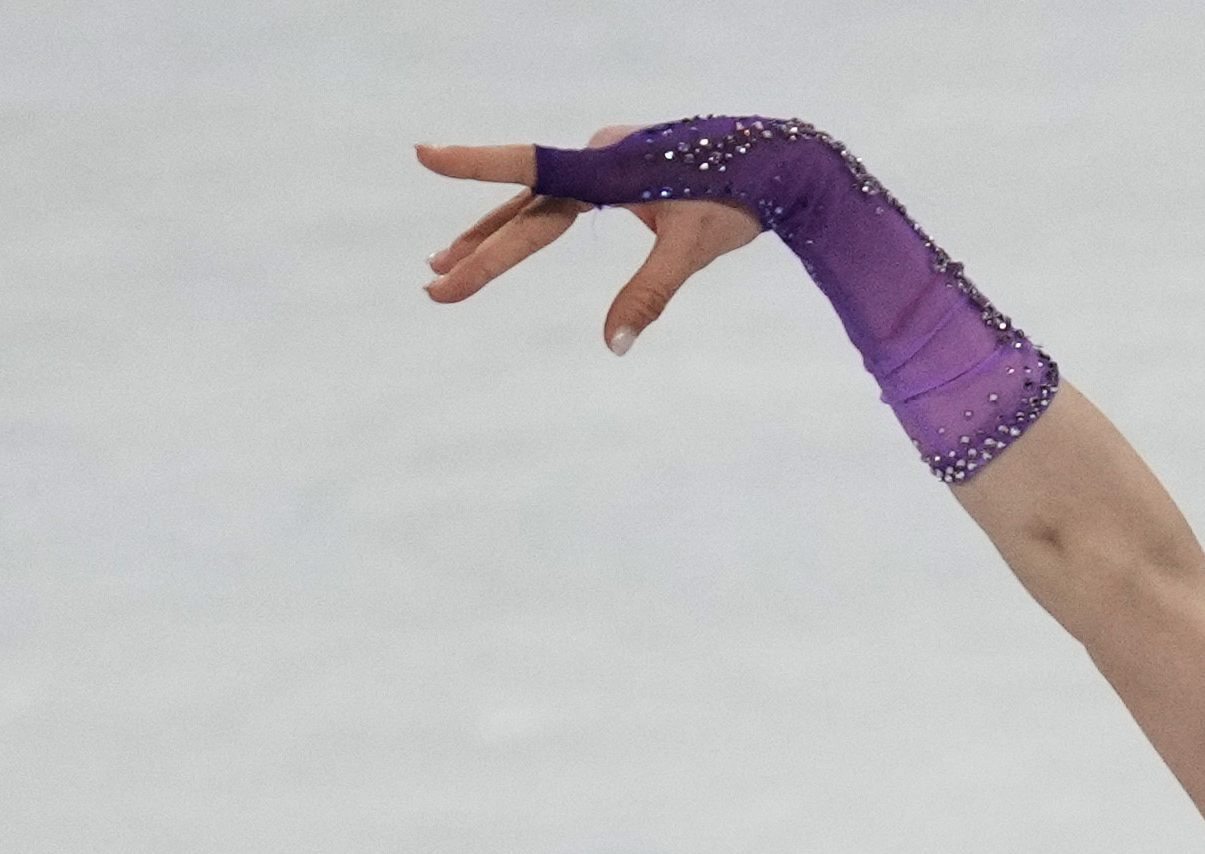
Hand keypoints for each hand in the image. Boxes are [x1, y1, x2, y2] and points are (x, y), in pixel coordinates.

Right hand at [413, 133, 769, 352]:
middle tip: (435, 288)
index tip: (424, 156)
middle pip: (525, 209)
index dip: (474, 165)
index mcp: (608, 166)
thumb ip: (650, 294)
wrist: (781, 164)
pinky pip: (561, 198)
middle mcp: (598, 156)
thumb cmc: (738, 201)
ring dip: (492, 233)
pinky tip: (510, 236)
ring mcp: (606, 160)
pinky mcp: (620, 169)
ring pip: (536, 202)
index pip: (529, 168)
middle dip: (480, 251)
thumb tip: (612, 346)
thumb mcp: (694, 250)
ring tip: (443, 260)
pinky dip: (530, 220)